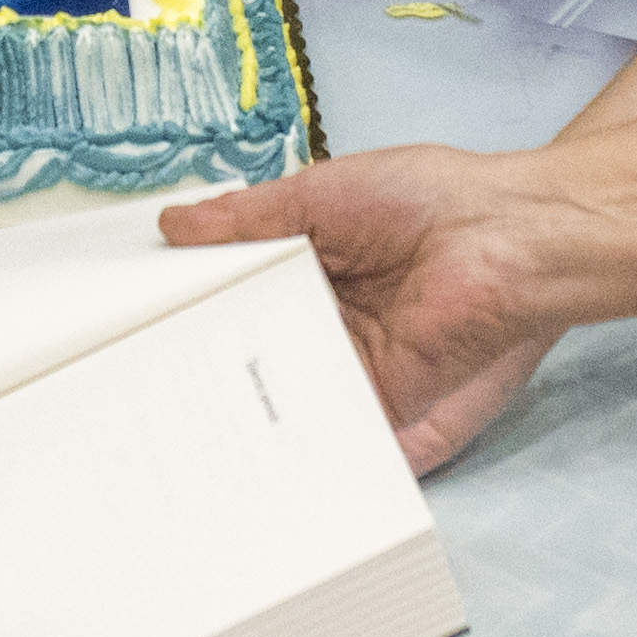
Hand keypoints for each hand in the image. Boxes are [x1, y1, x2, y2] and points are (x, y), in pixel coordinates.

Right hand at [163, 145, 571, 471]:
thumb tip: (173, 225)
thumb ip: (245, 218)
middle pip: (256, 347)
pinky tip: (234, 441)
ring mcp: (353, 363)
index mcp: (317, 265)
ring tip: (163, 419)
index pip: (243, 295)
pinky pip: (326, 421)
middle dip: (205, 362)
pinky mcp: (378, 402)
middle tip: (135, 379)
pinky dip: (287, 432)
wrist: (502, 234)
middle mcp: (331, 318)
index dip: (198, 306)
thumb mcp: (317, 195)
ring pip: (282, 388)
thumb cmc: (428, 198)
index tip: (140, 320)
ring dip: (236, 402)